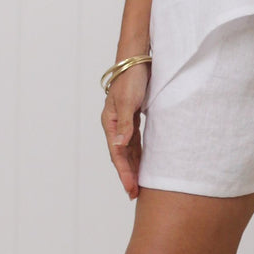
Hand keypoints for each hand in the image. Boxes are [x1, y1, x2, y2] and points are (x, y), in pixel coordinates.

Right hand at [100, 63, 150, 199]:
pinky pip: (135, 141)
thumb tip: (120, 147)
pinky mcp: (133, 117)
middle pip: (121, 155)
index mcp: (110, 122)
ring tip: (138, 185)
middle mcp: (115, 124)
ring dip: (133, 167)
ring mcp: (124, 121)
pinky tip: (144, 163)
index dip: (124, 173)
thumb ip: (125, 125)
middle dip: (128, 175)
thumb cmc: (131, 77)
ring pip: (129, 150)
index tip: (131, 189)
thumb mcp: (128, 101)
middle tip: (134, 194)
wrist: (136, 58)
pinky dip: (138, 154)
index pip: (117, 154)